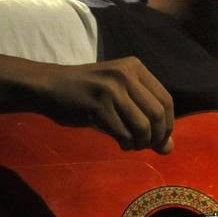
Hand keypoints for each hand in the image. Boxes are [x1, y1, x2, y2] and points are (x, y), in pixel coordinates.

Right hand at [38, 56, 174, 152]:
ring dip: (142, 143)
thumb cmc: (87, 93)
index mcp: (135, 67)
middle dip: (157, 136)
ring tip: (133, 145)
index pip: (166, 100)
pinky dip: (127, 144)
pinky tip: (122, 144)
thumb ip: (145, 118)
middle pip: (158, 114)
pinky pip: (124, 133)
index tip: (160, 137)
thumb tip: (169, 149)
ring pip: (143, 126)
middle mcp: (125, 74)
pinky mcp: (98, 105)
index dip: (168, 124)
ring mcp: (111, 89)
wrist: (48, 86)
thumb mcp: (119, 98)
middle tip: (147, 146)